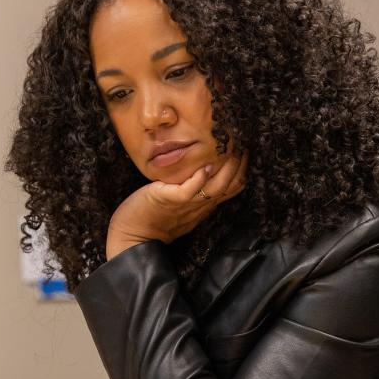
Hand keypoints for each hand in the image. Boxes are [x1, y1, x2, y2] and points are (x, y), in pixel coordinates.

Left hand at [107, 153, 247, 258]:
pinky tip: (205, 166)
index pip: (233, 188)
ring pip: (216, 188)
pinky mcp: (168, 200)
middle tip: (244, 142)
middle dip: (241, 164)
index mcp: (204, 205)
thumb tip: (202, 166)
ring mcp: (186, 204)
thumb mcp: (179, 202)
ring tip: (231, 149)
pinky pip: (188, 191)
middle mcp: (200, 205)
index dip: (243, 169)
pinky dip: (198, 179)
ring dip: (227, 168)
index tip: (246, 149)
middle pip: (230, 186)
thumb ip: (193, 188)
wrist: (132, 236)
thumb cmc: (152, 216)